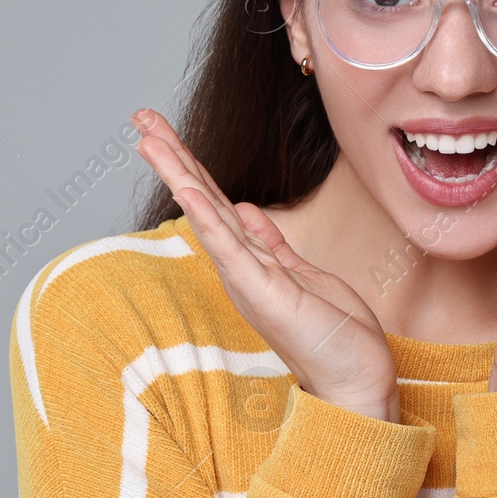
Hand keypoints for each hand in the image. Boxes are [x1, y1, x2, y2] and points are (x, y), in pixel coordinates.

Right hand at [131, 109, 401, 422]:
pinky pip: (232, 248)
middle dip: (173, 156)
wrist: (355, 381)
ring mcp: (249, 279)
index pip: (215, 200)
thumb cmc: (334, 336)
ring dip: (179, 175)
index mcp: (252, 259)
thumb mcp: (303, 274)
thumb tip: (249, 210)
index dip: (190, 162)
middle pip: (202, 199)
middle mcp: (242, 267)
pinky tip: (188, 190)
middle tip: (140, 116)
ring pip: (208, 215)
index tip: (161, 129)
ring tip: (148, 139)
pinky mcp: (265, 293)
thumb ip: (272, 242)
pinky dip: (209, 218)